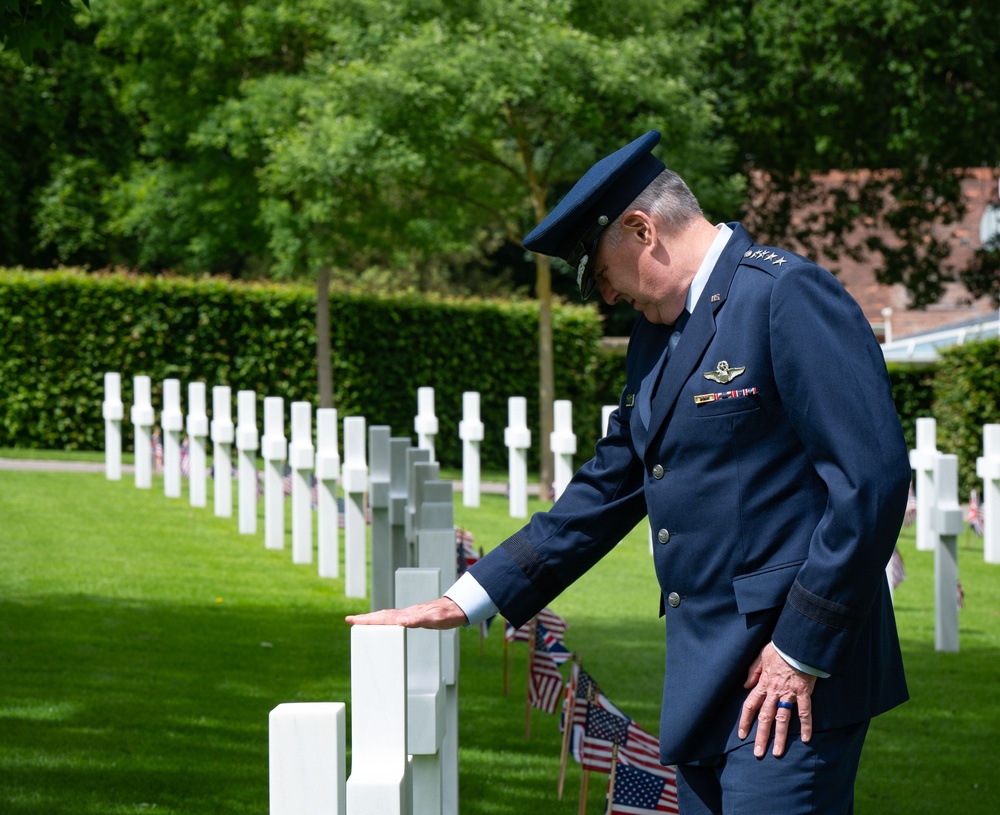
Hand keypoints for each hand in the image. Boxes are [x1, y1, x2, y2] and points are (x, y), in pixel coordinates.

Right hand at [345, 597, 468, 628]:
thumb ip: (419, 620)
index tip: (352, 619)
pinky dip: (384, 621)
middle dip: (365, 618)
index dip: (367, 619)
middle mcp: (406, 613)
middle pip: (382, 615)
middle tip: (349, 619)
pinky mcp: (414, 617)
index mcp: (408, 615)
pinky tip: (383, 624)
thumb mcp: (436, 620)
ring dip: (373, 619)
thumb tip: (400, 620)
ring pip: (387, 616)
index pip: (384, 617)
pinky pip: (394, 619)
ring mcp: (410, 614)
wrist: (458, 608)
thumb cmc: (448, 615)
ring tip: (360, 622)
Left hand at [738, 642, 817, 757]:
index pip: (750, 705)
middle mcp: (774, 692)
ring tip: (777, 753)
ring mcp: (789, 694)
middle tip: (758, 753)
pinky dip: (806, 726)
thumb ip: (752, 671)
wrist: (798, 644)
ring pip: (783, 719)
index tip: (742, 735)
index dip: (746, 721)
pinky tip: (805, 739)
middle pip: (765, 717)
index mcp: (763, 684)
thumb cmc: (779, 648)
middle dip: (761, 736)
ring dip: (780, 737)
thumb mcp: (761, 656)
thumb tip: (745, 685)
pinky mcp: (804, 693)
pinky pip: (805, 712)